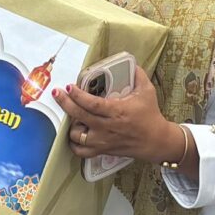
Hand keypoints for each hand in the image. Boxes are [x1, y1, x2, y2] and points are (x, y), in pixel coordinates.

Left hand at [53, 65, 183, 165]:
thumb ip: (138, 75)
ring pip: (76, 135)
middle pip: (79, 116)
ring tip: (72, 116)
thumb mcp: (147, 91)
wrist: (156, 141)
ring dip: (71, 125)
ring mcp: (103, 140)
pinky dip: (74, 144)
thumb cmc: (150, 116)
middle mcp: (107, 127)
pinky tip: (75, 134)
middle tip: (58, 94)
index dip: (77, 95)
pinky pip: (81, 151)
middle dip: (65, 103)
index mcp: (116, 111)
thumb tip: (132, 62)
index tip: (69, 87)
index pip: (92, 103)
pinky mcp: (102, 150)